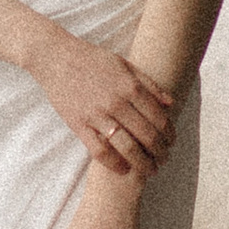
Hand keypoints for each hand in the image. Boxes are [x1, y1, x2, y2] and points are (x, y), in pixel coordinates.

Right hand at [28, 25, 176, 175]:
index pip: (159, 118)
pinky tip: (124, 169)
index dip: (169, 135)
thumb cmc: (93, 59)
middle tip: (164, 159)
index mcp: (130, 86)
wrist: (56, 58)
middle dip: (160, 152)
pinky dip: (114, 164)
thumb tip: (171, 103)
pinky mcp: (79, 125)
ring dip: (143, 163)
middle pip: (147, 135)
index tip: (172, 143)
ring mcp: (97, 115)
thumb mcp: (125, 64)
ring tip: (150, 169)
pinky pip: (100, 151)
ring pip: (127, 147)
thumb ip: (149, 84)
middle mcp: (116, 102)